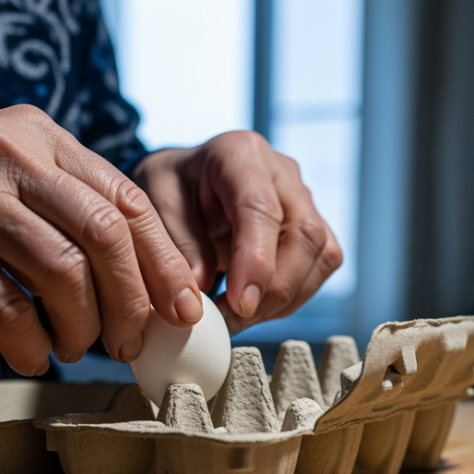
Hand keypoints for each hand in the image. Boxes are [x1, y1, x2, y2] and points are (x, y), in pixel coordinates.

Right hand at [0, 105, 202, 374]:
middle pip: (104, 235)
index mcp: (37, 135)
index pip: (125, 199)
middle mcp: (6, 153)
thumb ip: (62, 203)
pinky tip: (32, 355)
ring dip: (80, 326)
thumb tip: (139, 278)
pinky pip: (1, 305)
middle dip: (132, 301)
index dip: (163, 261)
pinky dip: (28, 341)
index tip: (182, 308)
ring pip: (60, 271)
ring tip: (75, 349)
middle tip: (131, 341)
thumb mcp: (0, 168)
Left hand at [131, 131, 342, 332]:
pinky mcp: (312, 226)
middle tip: (232, 319)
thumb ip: (176, 244)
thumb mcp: (153, 204)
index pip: (261, 209)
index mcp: (240, 154)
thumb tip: (201, 292)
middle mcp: (282, 172)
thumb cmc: (171, 188)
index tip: (239, 304)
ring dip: (285, 298)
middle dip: (274, 290)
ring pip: (321, 255)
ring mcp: (303, 199)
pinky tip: (256, 306)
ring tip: (239, 316)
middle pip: (304, 235)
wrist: (187, 180)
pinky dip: (291, 296)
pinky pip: (320, 267)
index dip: (256, 262)